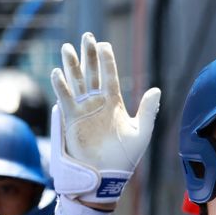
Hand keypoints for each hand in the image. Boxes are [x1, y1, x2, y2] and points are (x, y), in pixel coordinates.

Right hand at [49, 32, 160, 206]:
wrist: (105, 177)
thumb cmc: (125, 158)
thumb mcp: (141, 133)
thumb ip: (147, 111)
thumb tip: (157, 90)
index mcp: (114, 104)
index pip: (109, 76)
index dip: (107, 61)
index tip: (104, 45)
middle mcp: (97, 103)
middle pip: (91, 73)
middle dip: (88, 56)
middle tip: (87, 37)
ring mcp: (83, 110)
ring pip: (76, 82)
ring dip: (72, 65)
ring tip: (68, 47)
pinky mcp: (71, 120)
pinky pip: (64, 99)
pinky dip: (61, 86)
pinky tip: (58, 72)